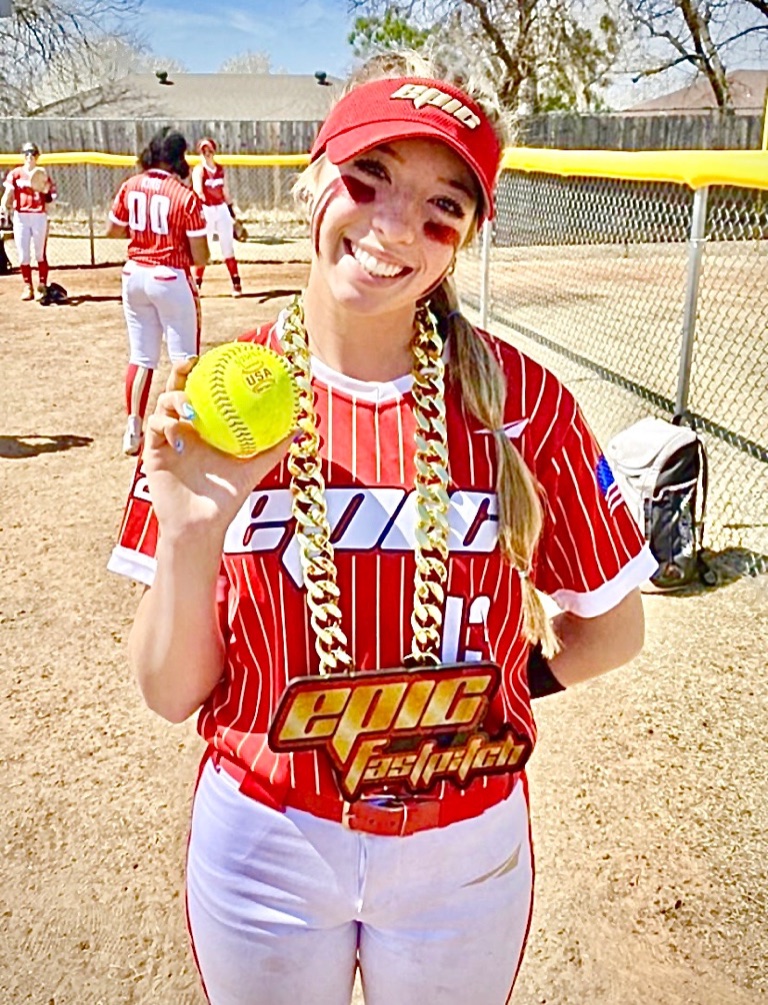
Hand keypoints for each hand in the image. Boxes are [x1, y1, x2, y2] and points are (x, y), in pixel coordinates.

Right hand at [142, 359, 293, 542]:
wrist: (201, 525)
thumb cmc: (226, 499)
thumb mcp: (253, 469)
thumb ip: (273, 447)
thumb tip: (299, 425)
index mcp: (205, 429)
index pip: (204, 393)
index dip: (208, 373)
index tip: (220, 355)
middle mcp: (184, 429)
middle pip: (178, 390)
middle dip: (181, 371)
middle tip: (193, 360)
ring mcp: (166, 439)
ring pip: (163, 406)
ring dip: (175, 400)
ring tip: (190, 406)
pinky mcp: (152, 453)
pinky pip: (156, 429)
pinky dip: (166, 426)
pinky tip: (181, 432)